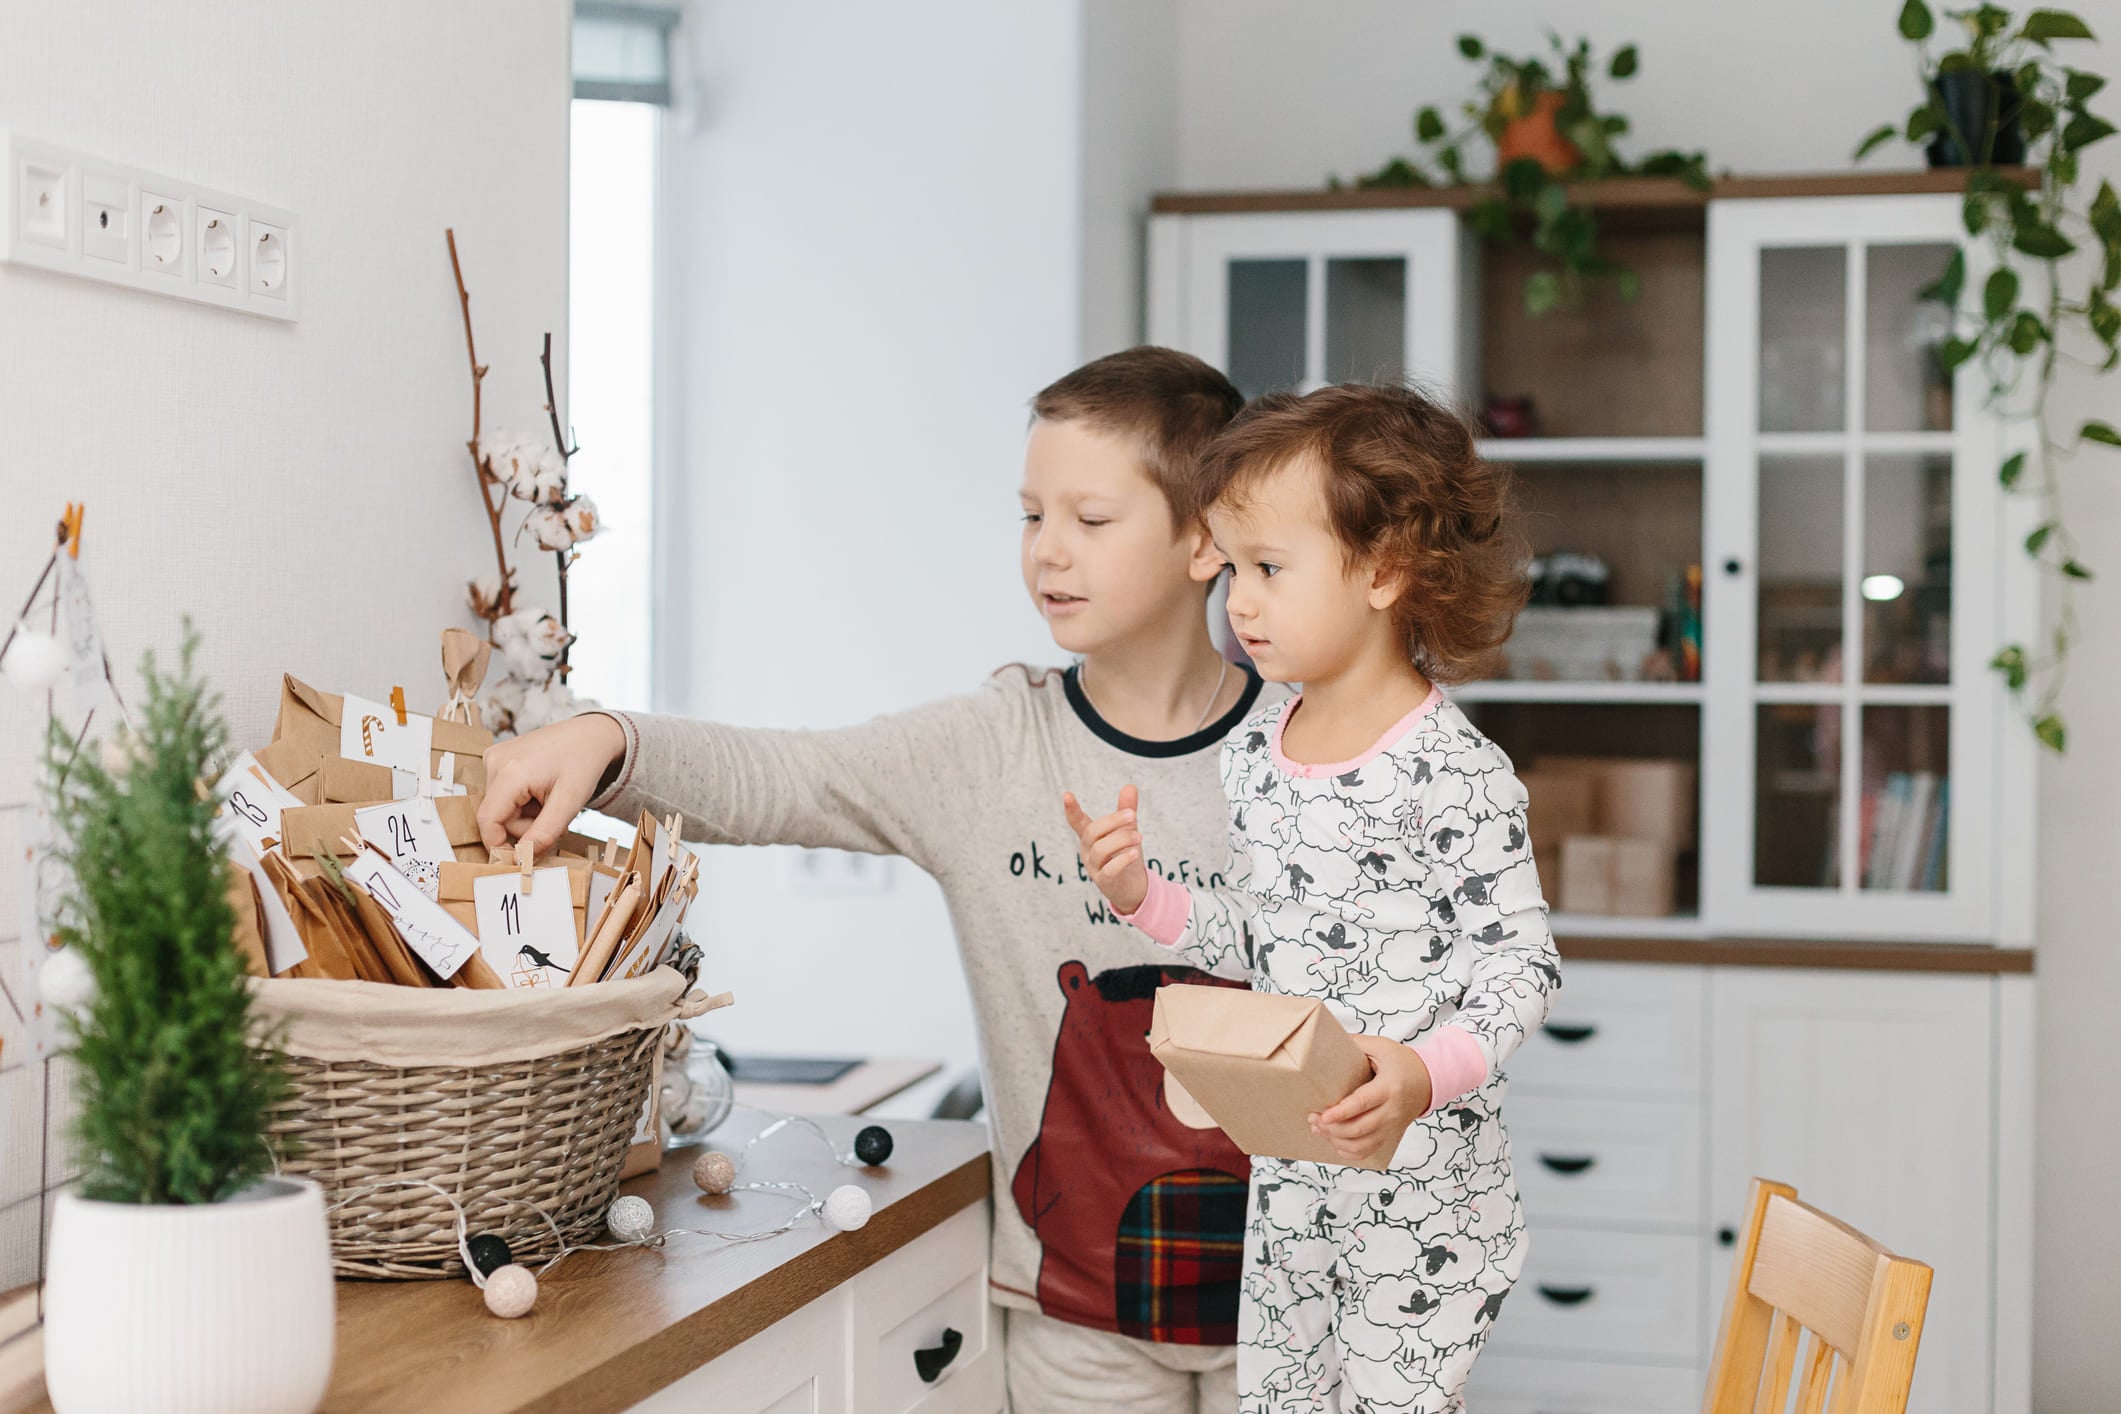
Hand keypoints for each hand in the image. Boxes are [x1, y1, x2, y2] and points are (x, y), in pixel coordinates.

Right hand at [477, 712, 627, 862]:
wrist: (589, 734)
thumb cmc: (583, 762)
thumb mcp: (569, 802)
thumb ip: (545, 832)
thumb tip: (523, 858)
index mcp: (510, 771)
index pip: (488, 820)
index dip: (499, 844)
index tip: (520, 858)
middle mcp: (495, 761)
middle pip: (497, 816)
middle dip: (525, 825)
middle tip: (553, 815)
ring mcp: (493, 757)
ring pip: (501, 807)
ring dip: (525, 813)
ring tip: (549, 798)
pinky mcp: (496, 758)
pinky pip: (502, 794)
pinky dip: (521, 800)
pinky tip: (540, 789)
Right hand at [1061, 784, 1148, 914]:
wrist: (1133, 887)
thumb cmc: (1125, 855)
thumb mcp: (1127, 830)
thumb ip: (1126, 810)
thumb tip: (1129, 785)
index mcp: (1090, 837)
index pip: (1077, 822)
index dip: (1072, 810)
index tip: (1066, 795)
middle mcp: (1088, 851)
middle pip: (1093, 832)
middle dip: (1113, 821)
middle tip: (1133, 815)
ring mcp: (1094, 867)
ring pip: (1101, 849)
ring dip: (1121, 839)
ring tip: (1139, 837)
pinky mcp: (1104, 881)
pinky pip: (1109, 869)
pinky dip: (1122, 860)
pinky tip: (1135, 853)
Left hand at [1309, 1035, 1432, 1163]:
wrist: (1431, 1080)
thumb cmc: (1405, 1062)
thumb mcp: (1382, 1046)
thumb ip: (1357, 1043)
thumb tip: (1328, 1038)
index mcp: (1388, 1088)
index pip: (1362, 1104)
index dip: (1341, 1112)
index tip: (1323, 1116)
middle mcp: (1391, 1111)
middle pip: (1359, 1128)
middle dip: (1332, 1129)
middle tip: (1314, 1119)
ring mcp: (1392, 1126)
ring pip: (1363, 1144)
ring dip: (1338, 1141)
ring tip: (1319, 1130)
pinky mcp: (1390, 1134)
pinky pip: (1370, 1151)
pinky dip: (1351, 1152)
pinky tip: (1336, 1143)